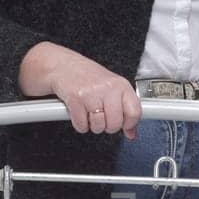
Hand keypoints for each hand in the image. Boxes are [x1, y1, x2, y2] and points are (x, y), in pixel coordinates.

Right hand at [18, 41, 141, 138]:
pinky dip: (80, 124)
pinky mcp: (75, 99)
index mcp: (121, 85)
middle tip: (102, 117)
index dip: (129, 124)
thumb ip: (124, 109)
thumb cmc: (89, 77)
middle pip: (115, 124)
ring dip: (92, 125)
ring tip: (89, 112)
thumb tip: (132, 133)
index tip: (124, 125)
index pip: (134, 112)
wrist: (63, 66)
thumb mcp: (112, 88)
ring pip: (98, 127)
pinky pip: (82, 125)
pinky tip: (79, 112)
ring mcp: (91, 93)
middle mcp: (108, 88)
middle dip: (107, 126)